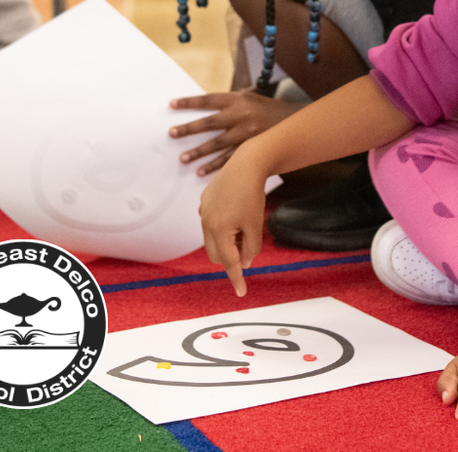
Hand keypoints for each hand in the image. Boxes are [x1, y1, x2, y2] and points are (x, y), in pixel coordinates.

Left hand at [169, 90, 301, 175]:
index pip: (209, 99)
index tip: (172, 104)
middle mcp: (242, 114)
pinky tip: (203, 172)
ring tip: (183, 158)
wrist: (297, 121)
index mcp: (239, 99)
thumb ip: (234, 99)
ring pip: (218, 143)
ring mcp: (247, 133)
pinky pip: (230, 158)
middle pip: (210, 122)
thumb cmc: (271, 110)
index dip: (190, 102)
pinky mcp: (253, 147)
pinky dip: (216, 166)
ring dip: (199, 152)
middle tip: (172, 134)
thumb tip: (212, 101)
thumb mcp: (253, 97)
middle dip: (189, 129)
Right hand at [199, 154, 268, 295]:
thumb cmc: (253, 195)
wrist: (246, 164)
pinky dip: (222, 227)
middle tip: (248, 246)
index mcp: (219, 230)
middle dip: (231, 256)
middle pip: (216, 254)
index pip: (228, 262)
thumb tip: (244, 263)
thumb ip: (251, 247)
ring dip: (226, 241)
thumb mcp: (255, 225)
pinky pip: (210, 222)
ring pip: (212, 238)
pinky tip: (235, 214)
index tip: (241, 292)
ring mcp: (202, 211)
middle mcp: (206, 222)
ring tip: (243, 227)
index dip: (236, 278)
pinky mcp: (204, 201)